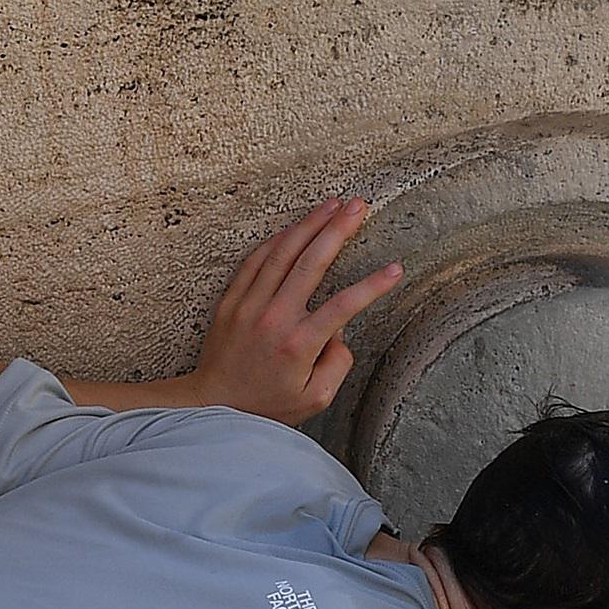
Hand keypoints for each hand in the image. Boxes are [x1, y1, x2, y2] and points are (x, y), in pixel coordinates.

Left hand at [185, 198, 403, 423]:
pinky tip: (295, 226)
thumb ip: (337, 364)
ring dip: (309, 224)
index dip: (373, 286)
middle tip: (359, 206)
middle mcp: (273, 318)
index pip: (344, 305)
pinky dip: (276, 240)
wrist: (213, 404)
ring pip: (281, 253)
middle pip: (311, 262)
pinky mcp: (230, 301)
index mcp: (299, 343)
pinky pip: (255, 260)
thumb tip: (339, 330)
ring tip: (333, 204)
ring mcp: (248, 306)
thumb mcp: (315, 398)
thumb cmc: (267, 405)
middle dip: (338, 229)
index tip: (395, 269)